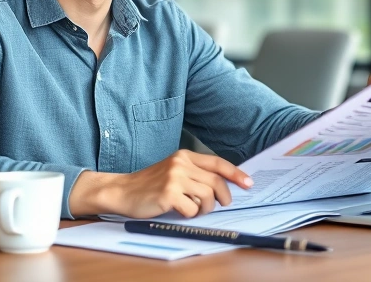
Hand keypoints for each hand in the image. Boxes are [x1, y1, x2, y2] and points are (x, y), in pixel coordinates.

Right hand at [68, 149, 253, 218]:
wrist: (122, 191)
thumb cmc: (149, 185)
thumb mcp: (173, 172)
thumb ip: (195, 174)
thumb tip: (223, 187)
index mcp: (184, 156)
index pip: (217, 163)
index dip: (236, 173)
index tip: (248, 183)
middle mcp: (181, 164)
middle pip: (216, 182)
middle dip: (224, 197)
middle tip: (222, 205)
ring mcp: (174, 178)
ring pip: (207, 196)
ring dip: (205, 208)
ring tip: (194, 210)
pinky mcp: (168, 194)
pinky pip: (192, 208)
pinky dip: (190, 214)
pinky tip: (180, 211)